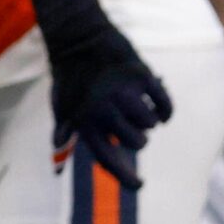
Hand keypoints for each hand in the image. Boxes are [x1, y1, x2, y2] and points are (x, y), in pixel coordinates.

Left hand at [25, 0, 169, 187]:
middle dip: (137, 138)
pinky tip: (160, 108)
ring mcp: (125, 94)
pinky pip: (165, 105)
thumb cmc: (69, 75)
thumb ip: (65, 128)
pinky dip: (166, 110)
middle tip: (130, 125)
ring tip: (137, 109)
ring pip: (151, 125)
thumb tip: (57, 150)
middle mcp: (104, 110)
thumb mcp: (62, 103)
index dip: (124, 177)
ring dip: (148, 121)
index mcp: (84, 122)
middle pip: (137, 143)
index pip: (107, 158)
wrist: (79, 37)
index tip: (139, 186)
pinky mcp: (142, 77)